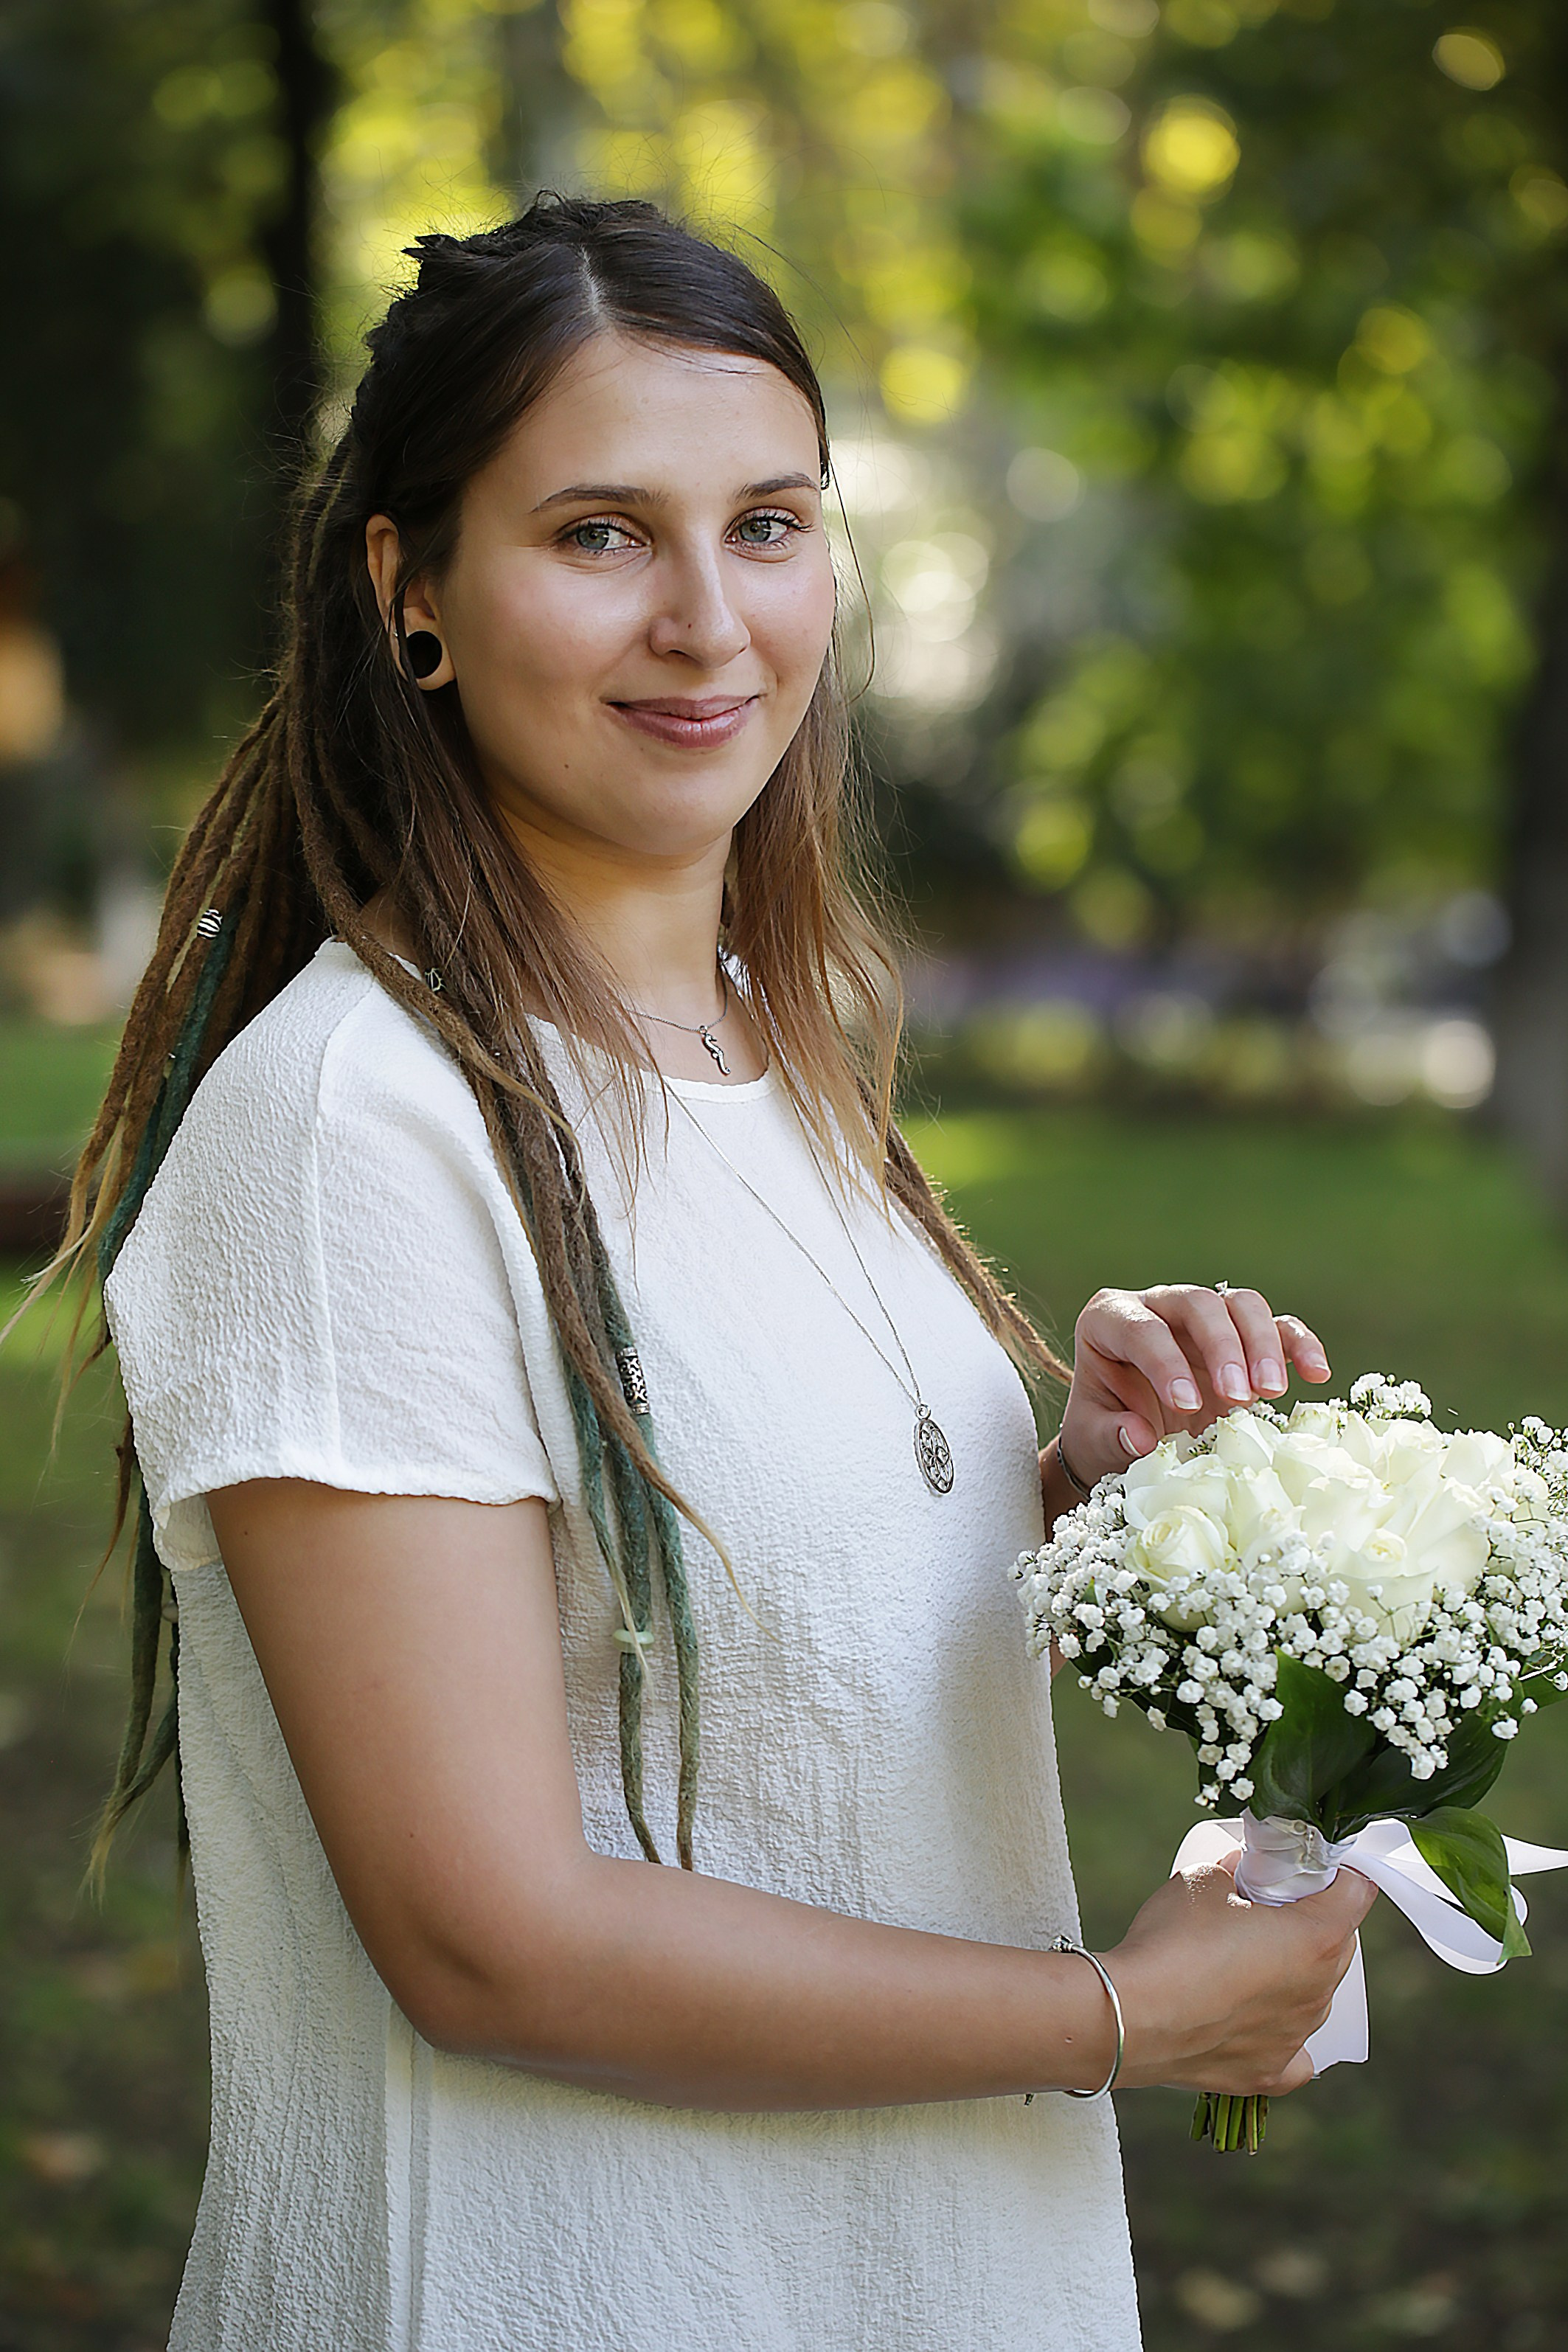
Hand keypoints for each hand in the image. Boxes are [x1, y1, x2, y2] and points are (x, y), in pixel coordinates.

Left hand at [1057, 1284, 1330, 1487]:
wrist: (1124, 1436)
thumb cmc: (1102, 1433)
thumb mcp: (1093, 1439)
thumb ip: (1109, 1437)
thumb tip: (1139, 1437)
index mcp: (1109, 1320)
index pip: (1142, 1329)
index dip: (1166, 1363)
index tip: (1187, 1404)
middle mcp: (1158, 1305)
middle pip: (1199, 1304)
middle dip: (1222, 1347)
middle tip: (1237, 1398)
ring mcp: (1203, 1317)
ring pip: (1242, 1304)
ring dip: (1262, 1344)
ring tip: (1270, 1393)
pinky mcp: (1241, 1336)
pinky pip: (1277, 1326)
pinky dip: (1298, 1345)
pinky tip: (1317, 1375)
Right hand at [1105, 1852, 1375, 2094]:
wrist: (1129, 2015)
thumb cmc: (1171, 1942)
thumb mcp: (1204, 1879)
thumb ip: (1237, 1873)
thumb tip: (1242, 1874)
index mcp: (1315, 1940)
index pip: (1358, 1893)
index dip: (1337, 1873)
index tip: (1309, 1868)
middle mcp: (1318, 1994)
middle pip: (1339, 1946)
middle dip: (1313, 1921)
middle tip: (1268, 1906)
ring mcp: (1296, 2038)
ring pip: (1315, 1996)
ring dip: (1295, 1974)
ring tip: (1244, 1960)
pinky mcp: (1269, 2073)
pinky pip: (1294, 2052)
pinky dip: (1281, 2032)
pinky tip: (1255, 2018)